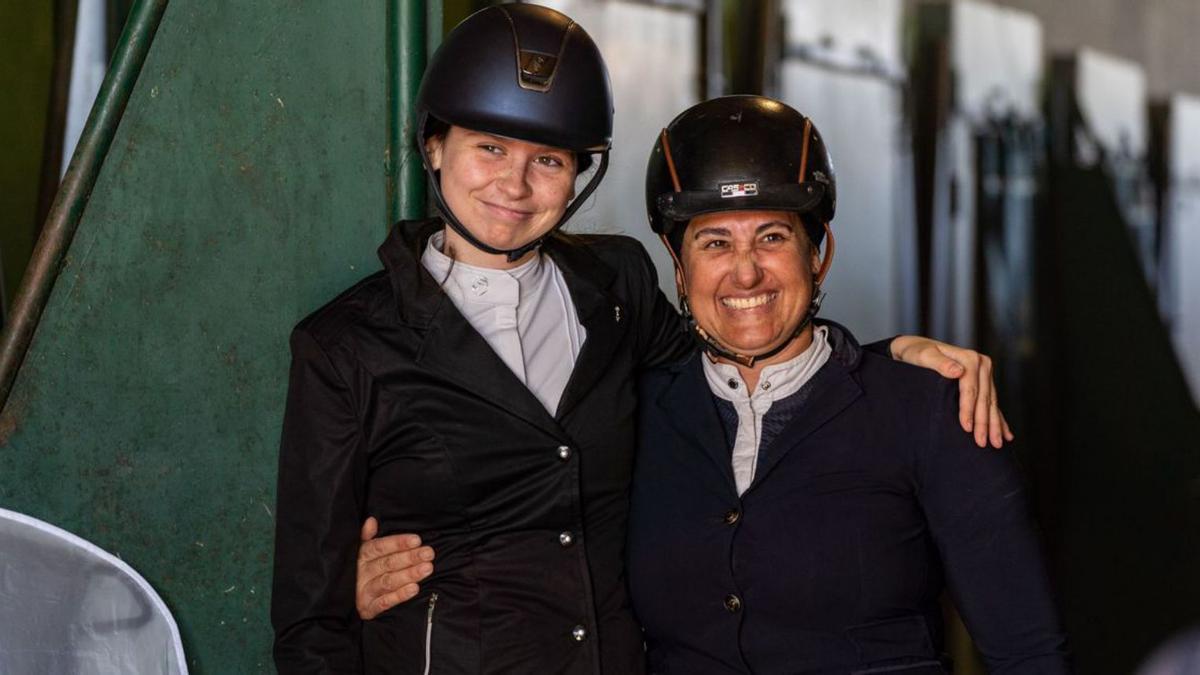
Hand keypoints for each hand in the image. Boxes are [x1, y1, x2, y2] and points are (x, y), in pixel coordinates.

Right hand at [356, 517, 435, 619]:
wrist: (342, 603)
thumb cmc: (360, 572)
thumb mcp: (361, 552)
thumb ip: (367, 537)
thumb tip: (371, 520)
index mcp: (360, 557)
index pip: (379, 547)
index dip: (398, 543)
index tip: (417, 540)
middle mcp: (361, 573)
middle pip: (387, 563)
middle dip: (410, 557)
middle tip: (428, 553)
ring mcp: (363, 592)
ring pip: (388, 581)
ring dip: (408, 574)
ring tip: (427, 568)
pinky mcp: (367, 609)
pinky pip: (384, 602)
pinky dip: (399, 596)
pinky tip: (414, 588)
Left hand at [889, 336, 1014, 448]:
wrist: (917, 348)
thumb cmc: (916, 353)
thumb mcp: (923, 356)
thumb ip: (939, 363)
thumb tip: (958, 371)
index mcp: (970, 358)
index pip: (971, 389)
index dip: (969, 410)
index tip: (966, 428)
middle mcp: (982, 365)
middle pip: (984, 398)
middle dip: (984, 423)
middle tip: (983, 444)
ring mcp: (985, 374)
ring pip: (991, 403)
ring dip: (995, 425)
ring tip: (996, 444)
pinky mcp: (985, 382)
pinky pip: (993, 403)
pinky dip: (999, 419)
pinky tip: (1006, 434)